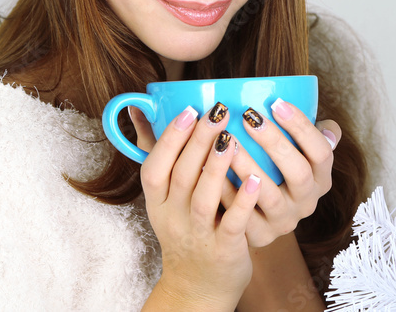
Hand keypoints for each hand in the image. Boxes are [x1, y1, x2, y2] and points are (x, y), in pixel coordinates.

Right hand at [131, 105, 260, 309]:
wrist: (197, 287)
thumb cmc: (184, 229)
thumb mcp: (163, 197)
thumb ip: (155, 153)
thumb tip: (138, 108)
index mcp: (158, 202)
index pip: (154, 169)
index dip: (169, 140)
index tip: (188, 111)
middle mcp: (173, 218)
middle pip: (182, 176)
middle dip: (198, 141)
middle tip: (218, 111)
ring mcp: (198, 234)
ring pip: (205, 199)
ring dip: (217, 167)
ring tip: (232, 139)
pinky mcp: (224, 249)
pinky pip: (233, 223)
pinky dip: (243, 202)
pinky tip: (258, 180)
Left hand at [231, 99, 339, 247]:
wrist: (261, 218)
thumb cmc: (280, 170)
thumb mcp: (302, 154)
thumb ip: (316, 135)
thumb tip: (329, 130)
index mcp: (321, 178)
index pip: (322, 152)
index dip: (302, 128)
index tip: (277, 103)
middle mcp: (307, 202)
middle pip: (298, 172)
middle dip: (274, 142)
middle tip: (248, 117)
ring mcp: (284, 222)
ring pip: (268, 195)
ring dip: (247, 166)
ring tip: (226, 141)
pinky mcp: (260, 236)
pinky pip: (241, 215)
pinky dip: (225, 190)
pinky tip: (207, 168)